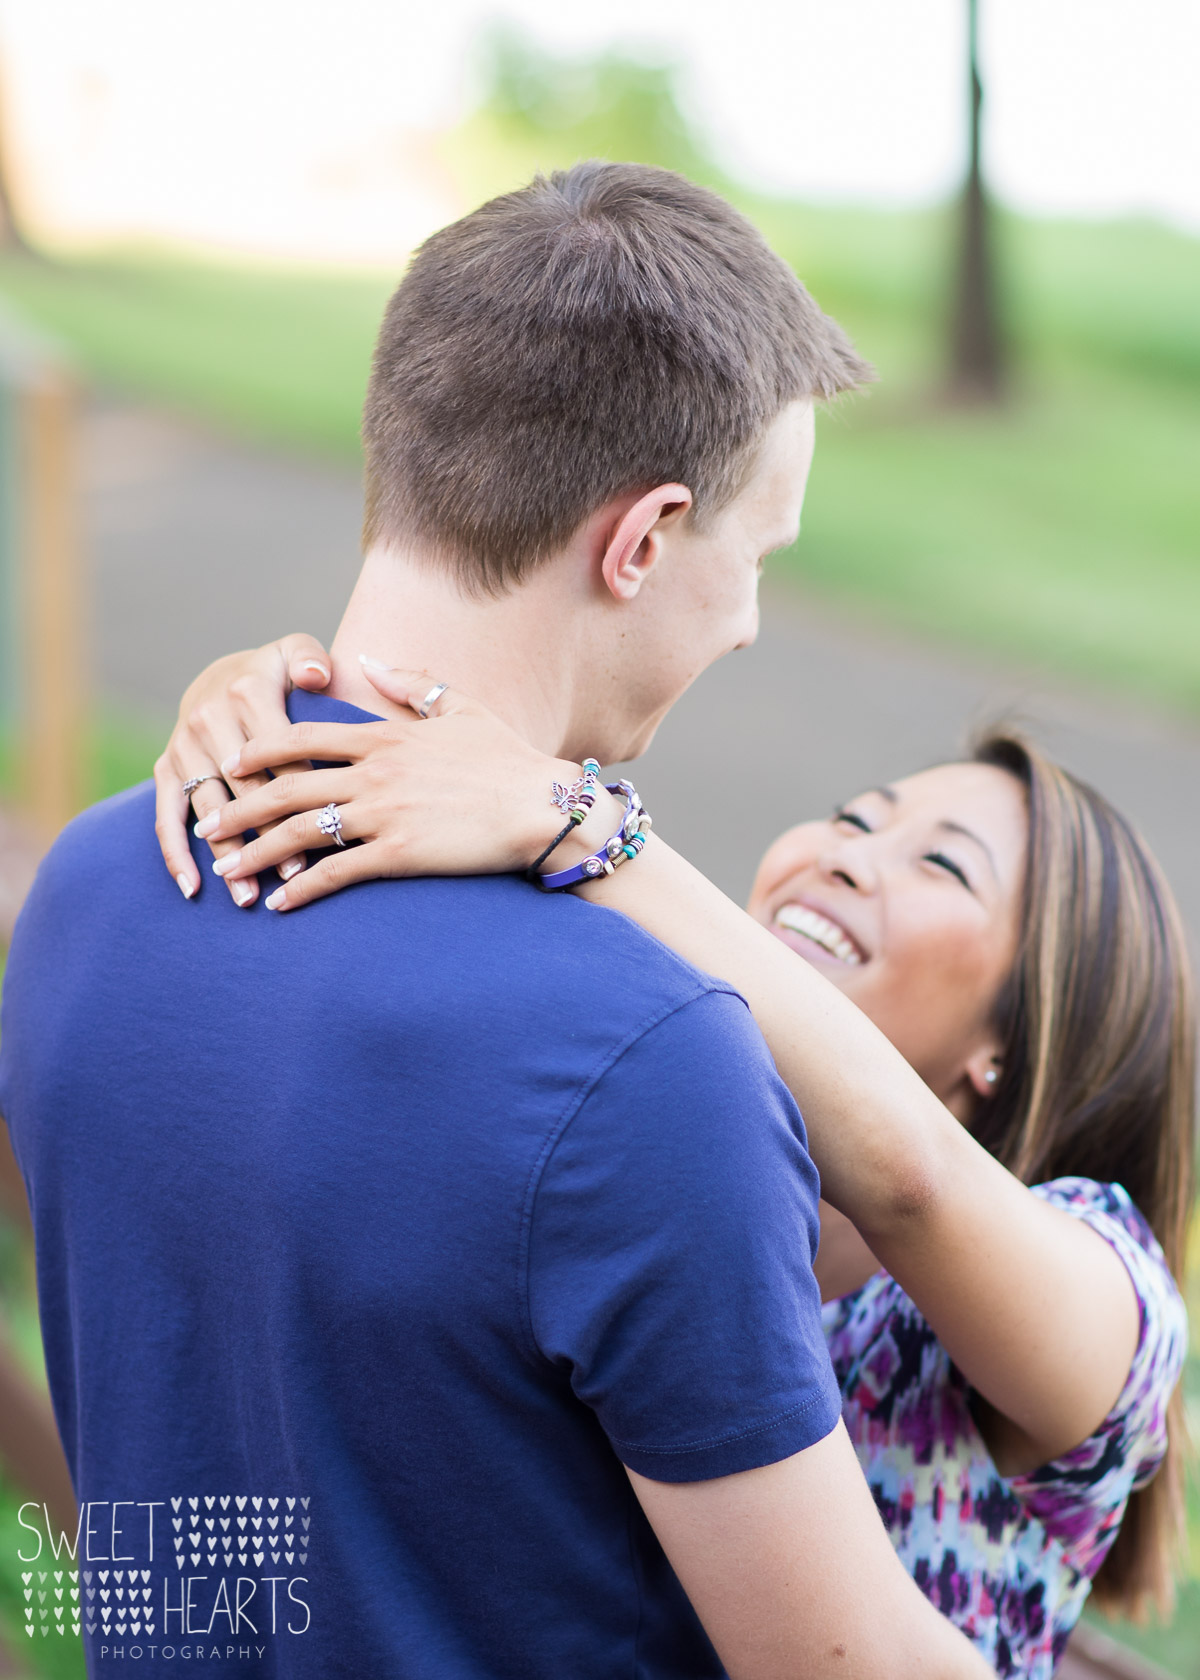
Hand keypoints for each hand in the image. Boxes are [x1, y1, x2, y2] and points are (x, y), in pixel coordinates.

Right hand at [154, 633, 332, 904]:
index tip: (325, 835)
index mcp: (246, 694)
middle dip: (269, 837)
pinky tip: (192, 888)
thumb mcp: (294, 651)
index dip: (302, 796)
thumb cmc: (275, 673)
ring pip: (208, 809)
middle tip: (294, 879)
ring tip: (249, 896)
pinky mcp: (166, 768)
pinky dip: (175, 853)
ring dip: (227, 855)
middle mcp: (208, 720)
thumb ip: (309, 658)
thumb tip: (317, 673)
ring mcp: (183, 747)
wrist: (223, 675)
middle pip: (244, 789)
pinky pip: (165, 815)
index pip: (280, 755)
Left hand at [191, 663, 612, 911]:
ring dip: (257, 852)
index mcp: (386, 737)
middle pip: (288, 788)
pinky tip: (279, 905)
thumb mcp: (462, 708)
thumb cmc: (507, 760)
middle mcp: (376, 773)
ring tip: (227, 869)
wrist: (544, 807)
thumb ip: (412, 683)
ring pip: (302, 831)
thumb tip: (371, 658)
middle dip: (239, 808)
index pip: (305, 740)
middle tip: (206, 825)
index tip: (230, 764)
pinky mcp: (400, 853)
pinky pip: (337, 873)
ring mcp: (385, 813)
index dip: (260, 751)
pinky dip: (302, 890)